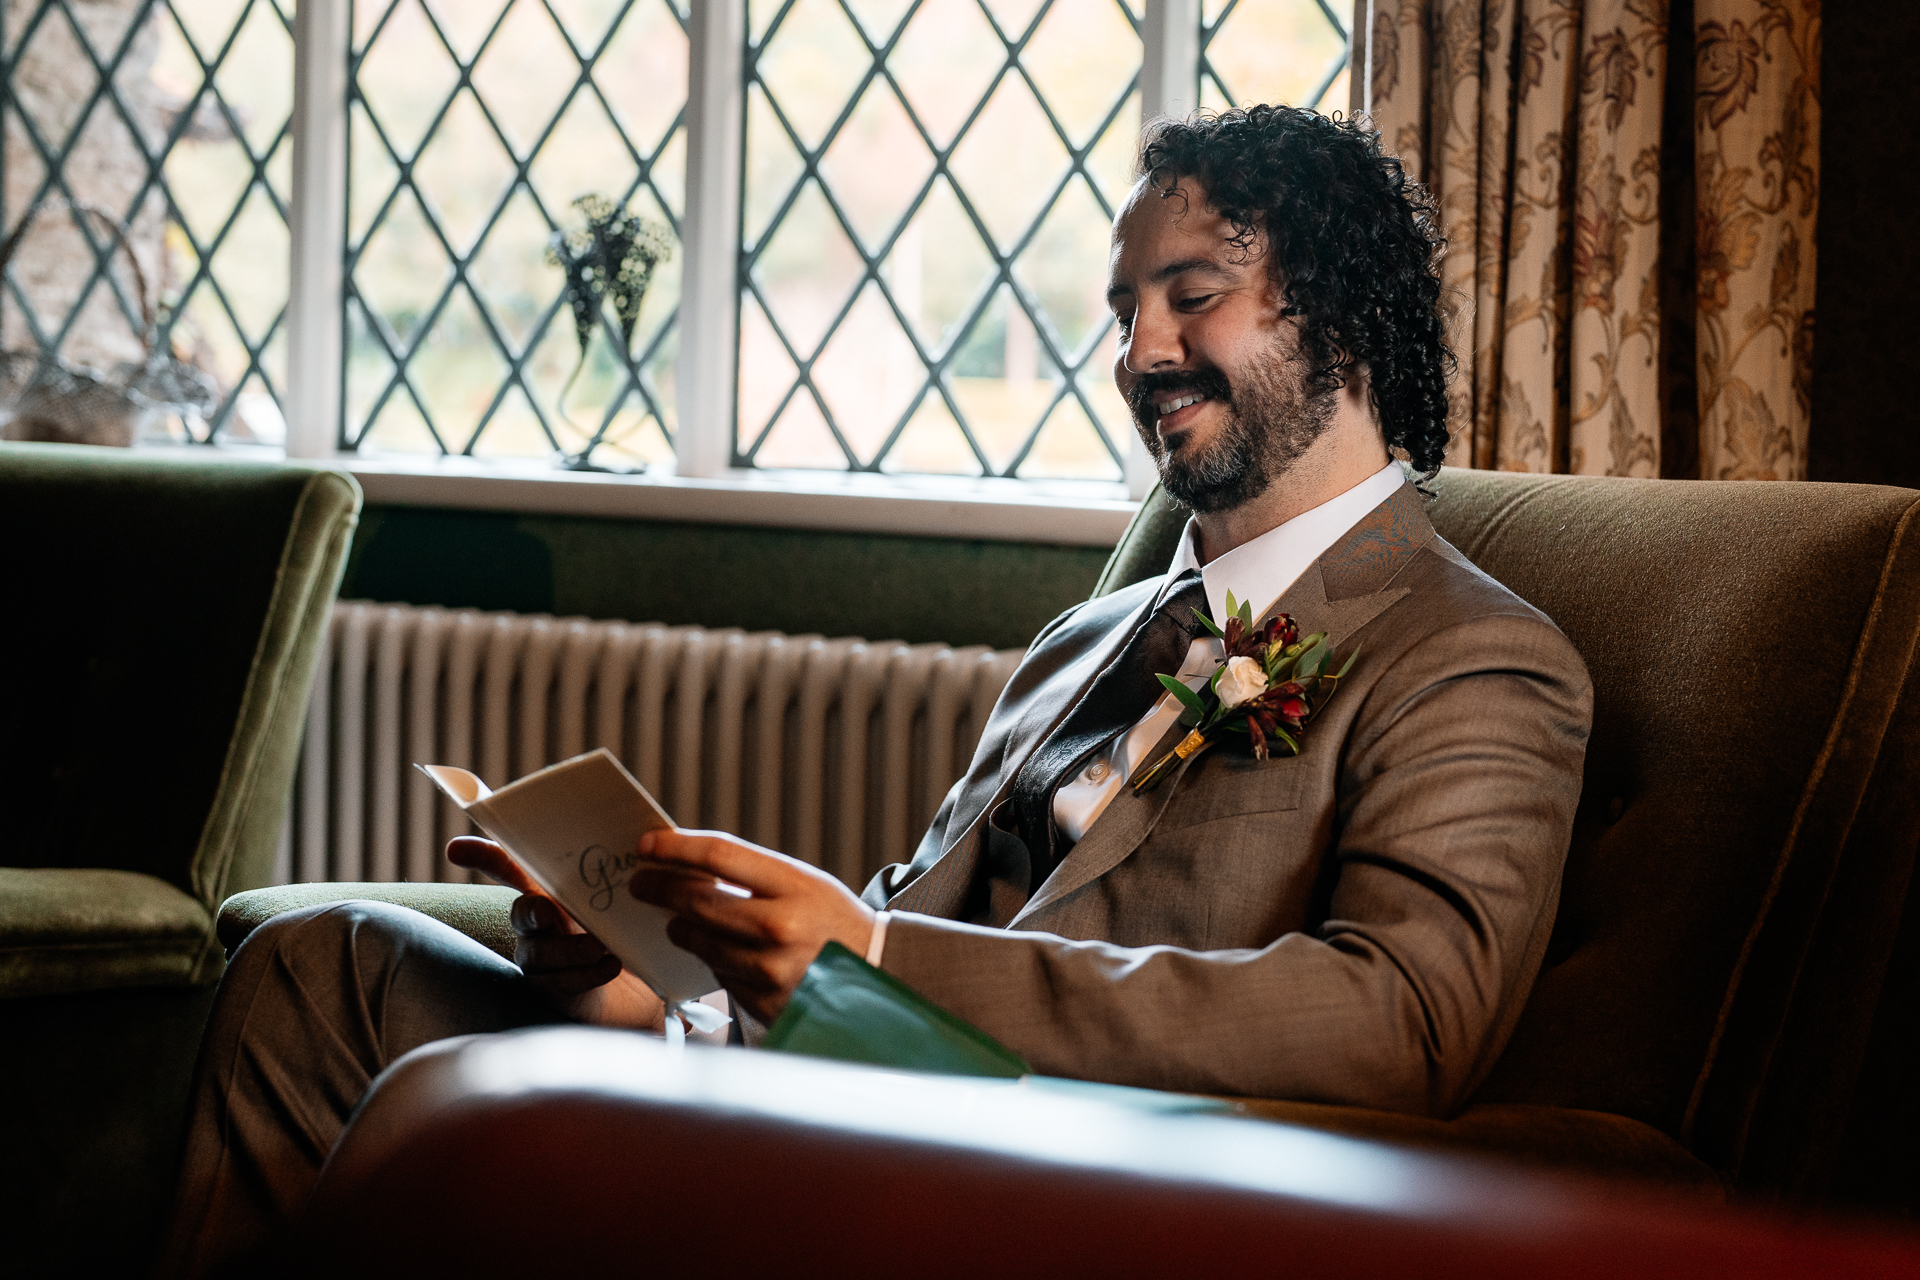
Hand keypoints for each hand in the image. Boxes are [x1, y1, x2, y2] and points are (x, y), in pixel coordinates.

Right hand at [446, 836, 666, 1031]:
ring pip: (540, 953)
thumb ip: (629, 874)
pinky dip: (587, 973)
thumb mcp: (633, 900)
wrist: (651, 993)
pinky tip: (611, 964)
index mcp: (552, 894)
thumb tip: (655, 836)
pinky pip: (562, 983)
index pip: (512, 870)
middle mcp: (538, 927)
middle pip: (522, 913)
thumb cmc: (635, 936)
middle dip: (532, 910)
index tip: (456, 849)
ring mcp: (542, 962)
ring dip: (570, 947)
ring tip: (601, 945)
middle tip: (548, 910)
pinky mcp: (555, 994)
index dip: (486, 857)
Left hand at [627, 829, 875, 1024]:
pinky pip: (718, 974)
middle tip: (641, 884)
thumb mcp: (803, 883)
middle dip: (660, 889)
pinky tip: (718, 950)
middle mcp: (781, 927)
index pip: (720, 856)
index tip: (647, 845)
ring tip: (676, 920)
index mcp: (795, 886)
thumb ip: (751, 876)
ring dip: (681, 928)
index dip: (676, 848)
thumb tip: (685, 866)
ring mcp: (771, 969)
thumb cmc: (832, 920)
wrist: (878, 972)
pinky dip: (712, 959)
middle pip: (699, 901)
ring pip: (700, 942)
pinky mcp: (764, 1002)